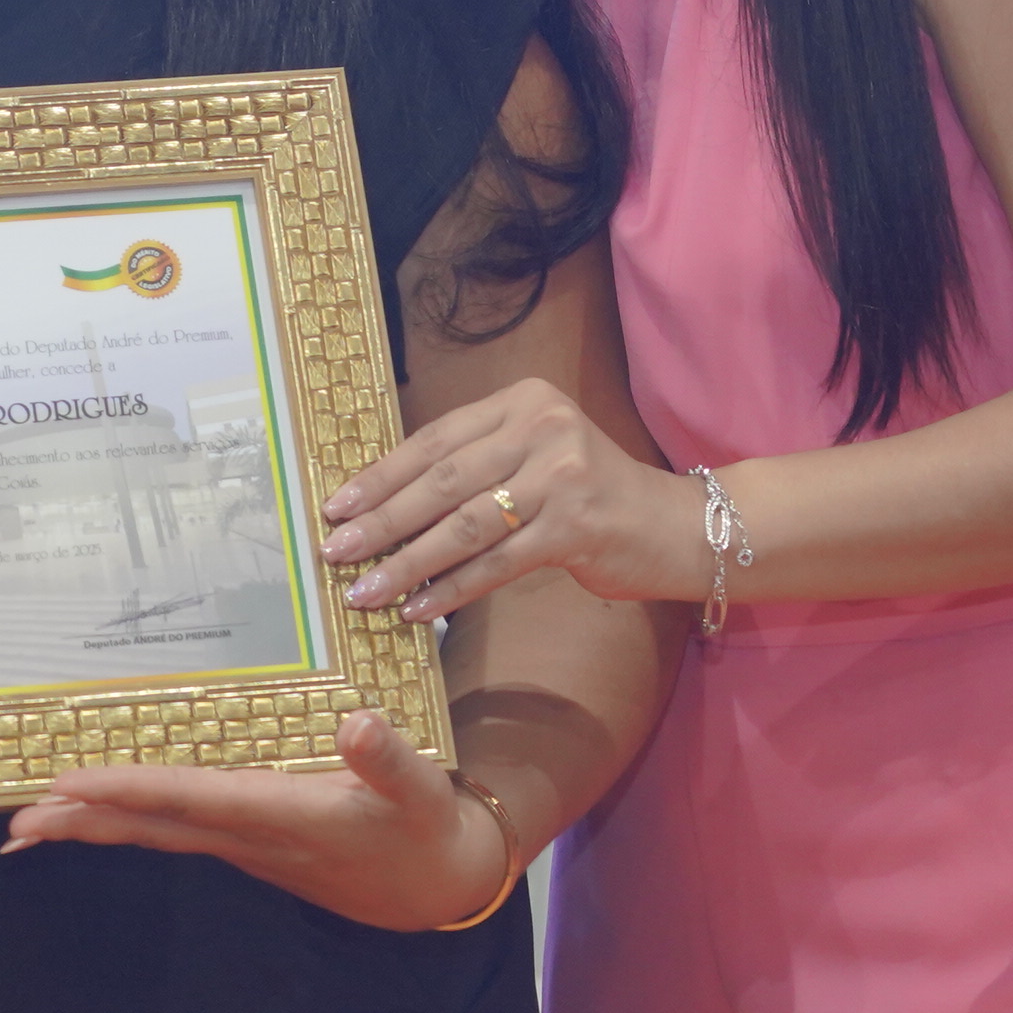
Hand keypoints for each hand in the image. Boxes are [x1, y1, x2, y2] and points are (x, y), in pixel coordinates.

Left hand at [0, 709, 510, 932]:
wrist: (439, 885)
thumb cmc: (426, 830)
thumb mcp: (422, 794)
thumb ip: (390, 761)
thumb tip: (355, 726)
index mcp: (282, 818)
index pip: (191, 800)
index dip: (128, 791)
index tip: (68, 784)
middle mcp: (249, 837)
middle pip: (152, 829)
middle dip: (83, 824)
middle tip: (15, 823)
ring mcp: (243, 844)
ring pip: (154, 834)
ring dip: (92, 827)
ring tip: (28, 825)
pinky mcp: (247, 842)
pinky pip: (172, 831)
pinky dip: (126, 822)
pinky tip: (93, 816)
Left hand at [319, 376, 706, 620]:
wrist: (676, 526)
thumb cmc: (591, 496)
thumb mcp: (535, 457)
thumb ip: (476, 466)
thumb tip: (386, 504)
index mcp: (522, 402)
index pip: (434, 439)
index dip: (381, 475)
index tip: (335, 506)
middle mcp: (542, 428)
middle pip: (442, 480)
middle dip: (382, 521)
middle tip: (336, 550)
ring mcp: (563, 476)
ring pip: (465, 524)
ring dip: (408, 564)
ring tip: (366, 591)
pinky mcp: (577, 526)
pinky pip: (497, 562)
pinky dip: (452, 588)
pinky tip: (419, 609)